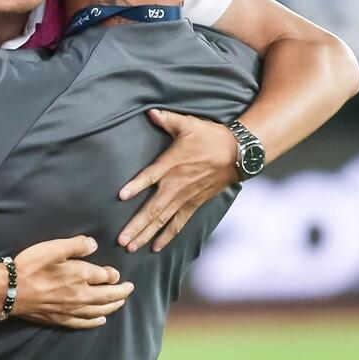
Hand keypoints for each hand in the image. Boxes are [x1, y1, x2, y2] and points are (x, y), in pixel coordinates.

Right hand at [11, 236, 133, 328]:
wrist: (8, 291)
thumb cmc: (29, 266)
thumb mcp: (53, 248)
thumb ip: (76, 245)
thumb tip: (94, 245)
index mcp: (80, 276)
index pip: (105, 277)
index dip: (113, 275)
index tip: (116, 274)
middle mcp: (80, 295)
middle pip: (107, 296)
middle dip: (121, 293)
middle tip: (130, 289)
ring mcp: (71, 310)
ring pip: (99, 310)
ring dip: (112, 307)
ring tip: (121, 303)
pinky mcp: (60, 319)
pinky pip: (83, 323)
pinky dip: (95, 322)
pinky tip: (101, 321)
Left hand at [117, 109, 238, 252]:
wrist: (237, 153)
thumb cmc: (211, 137)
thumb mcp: (188, 124)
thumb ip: (167, 119)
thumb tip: (150, 112)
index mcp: (171, 165)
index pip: (149, 177)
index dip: (135, 186)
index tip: (120, 196)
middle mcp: (176, 185)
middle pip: (153, 209)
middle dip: (136, 226)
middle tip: (121, 240)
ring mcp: (185, 198)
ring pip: (162, 221)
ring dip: (146, 235)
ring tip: (131, 247)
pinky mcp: (193, 204)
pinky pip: (178, 224)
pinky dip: (167, 236)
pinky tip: (156, 247)